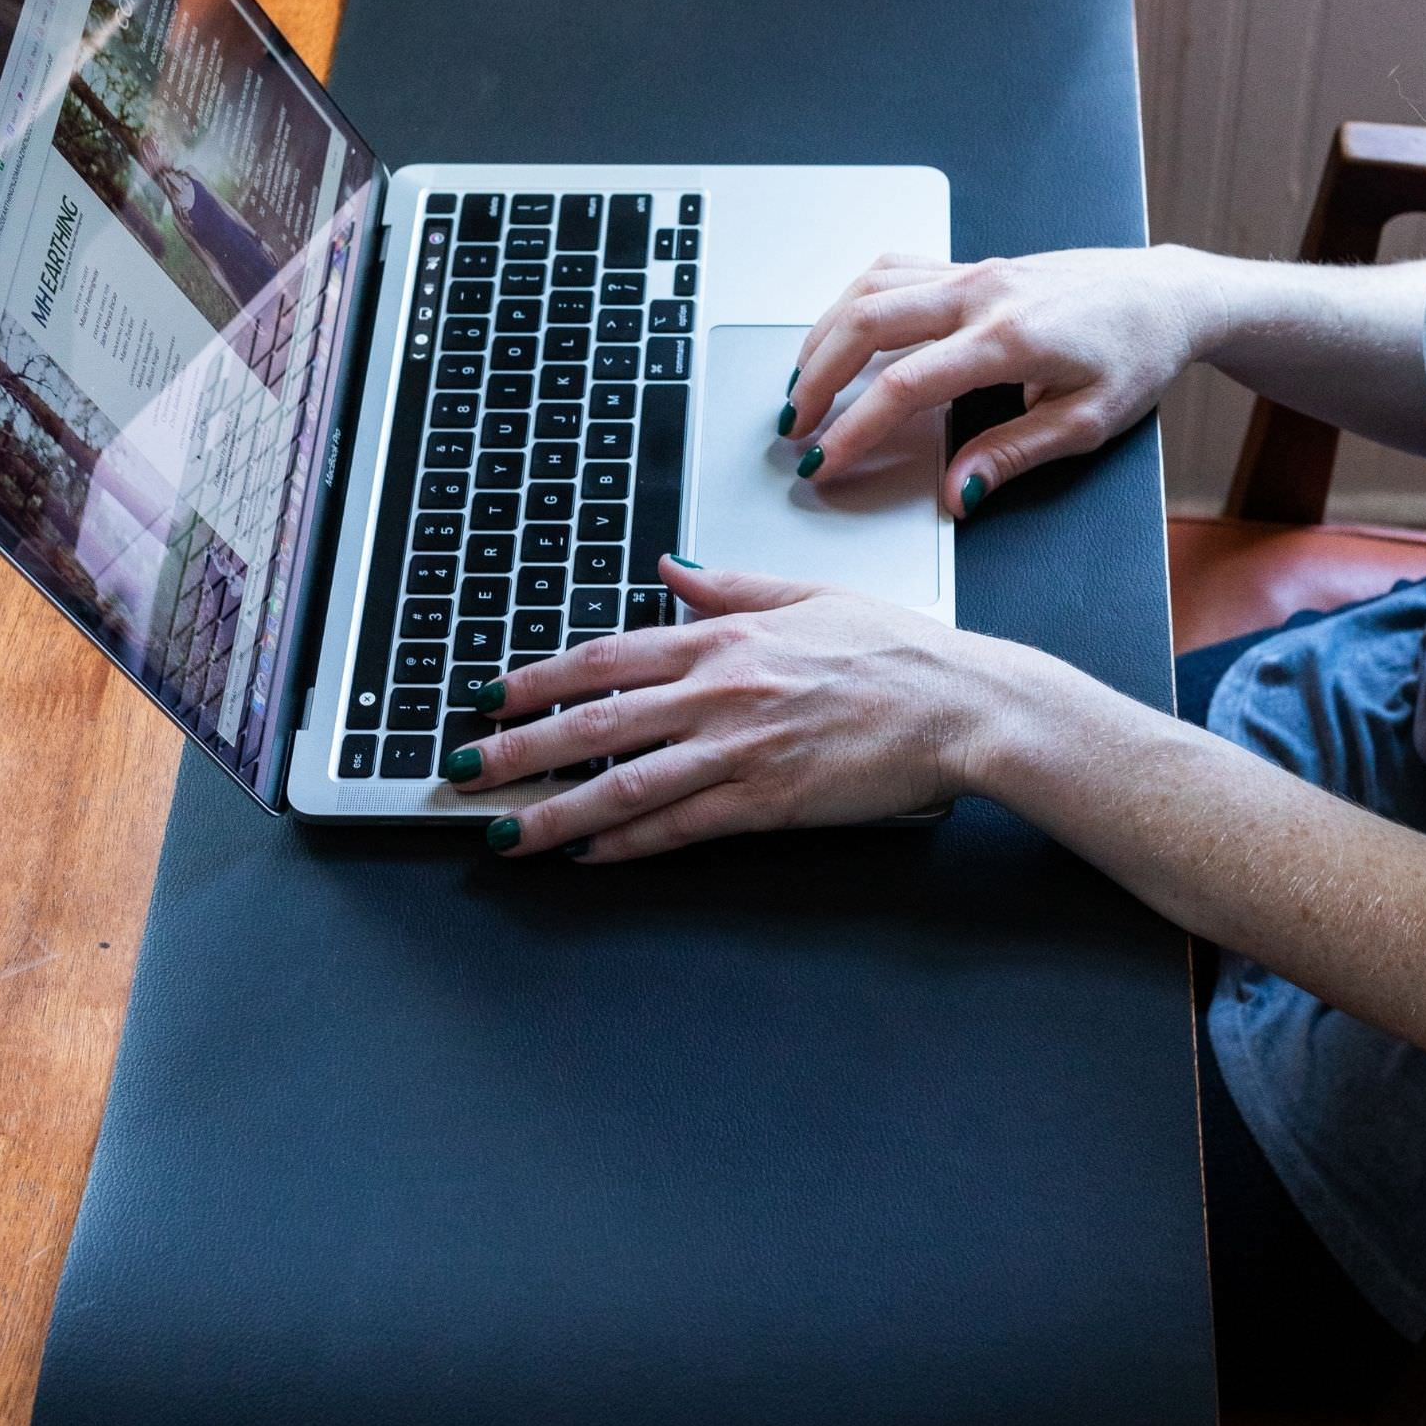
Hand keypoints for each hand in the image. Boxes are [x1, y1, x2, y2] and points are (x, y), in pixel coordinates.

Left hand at [445, 557, 995, 859]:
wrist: (962, 705)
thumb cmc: (900, 652)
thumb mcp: (810, 596)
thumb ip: (732, 588)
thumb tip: (670, 568)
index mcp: (729, 638)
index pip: (608, 656)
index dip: (539, 679)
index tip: (491, 696)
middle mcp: (723, 691)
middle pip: (597, 722)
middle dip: (519, 750)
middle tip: (463, 771)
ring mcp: (742, 750)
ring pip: (625, 784)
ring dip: (554, 812)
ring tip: (502, 832)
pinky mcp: (768, 801)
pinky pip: (681, 826)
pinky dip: (628, 843)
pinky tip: (588, 856)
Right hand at [780, 245, 1213, 513]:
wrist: (1167, 297)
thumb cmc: (1138, 355)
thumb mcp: (1088, 422)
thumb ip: (1015, 455)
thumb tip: (958, 492)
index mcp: (1010, 339)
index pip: (905, 385)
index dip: (854, 429)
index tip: (825, 463)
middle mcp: (982, 294)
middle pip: (866, 324)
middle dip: (816, 380)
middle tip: (794, 429)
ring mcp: (973, 272)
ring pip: (870, 290)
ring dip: (824, 338)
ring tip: (802, 388)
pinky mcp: (972, 265)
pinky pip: (892, 271)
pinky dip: (852, 304)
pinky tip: (839, 334)